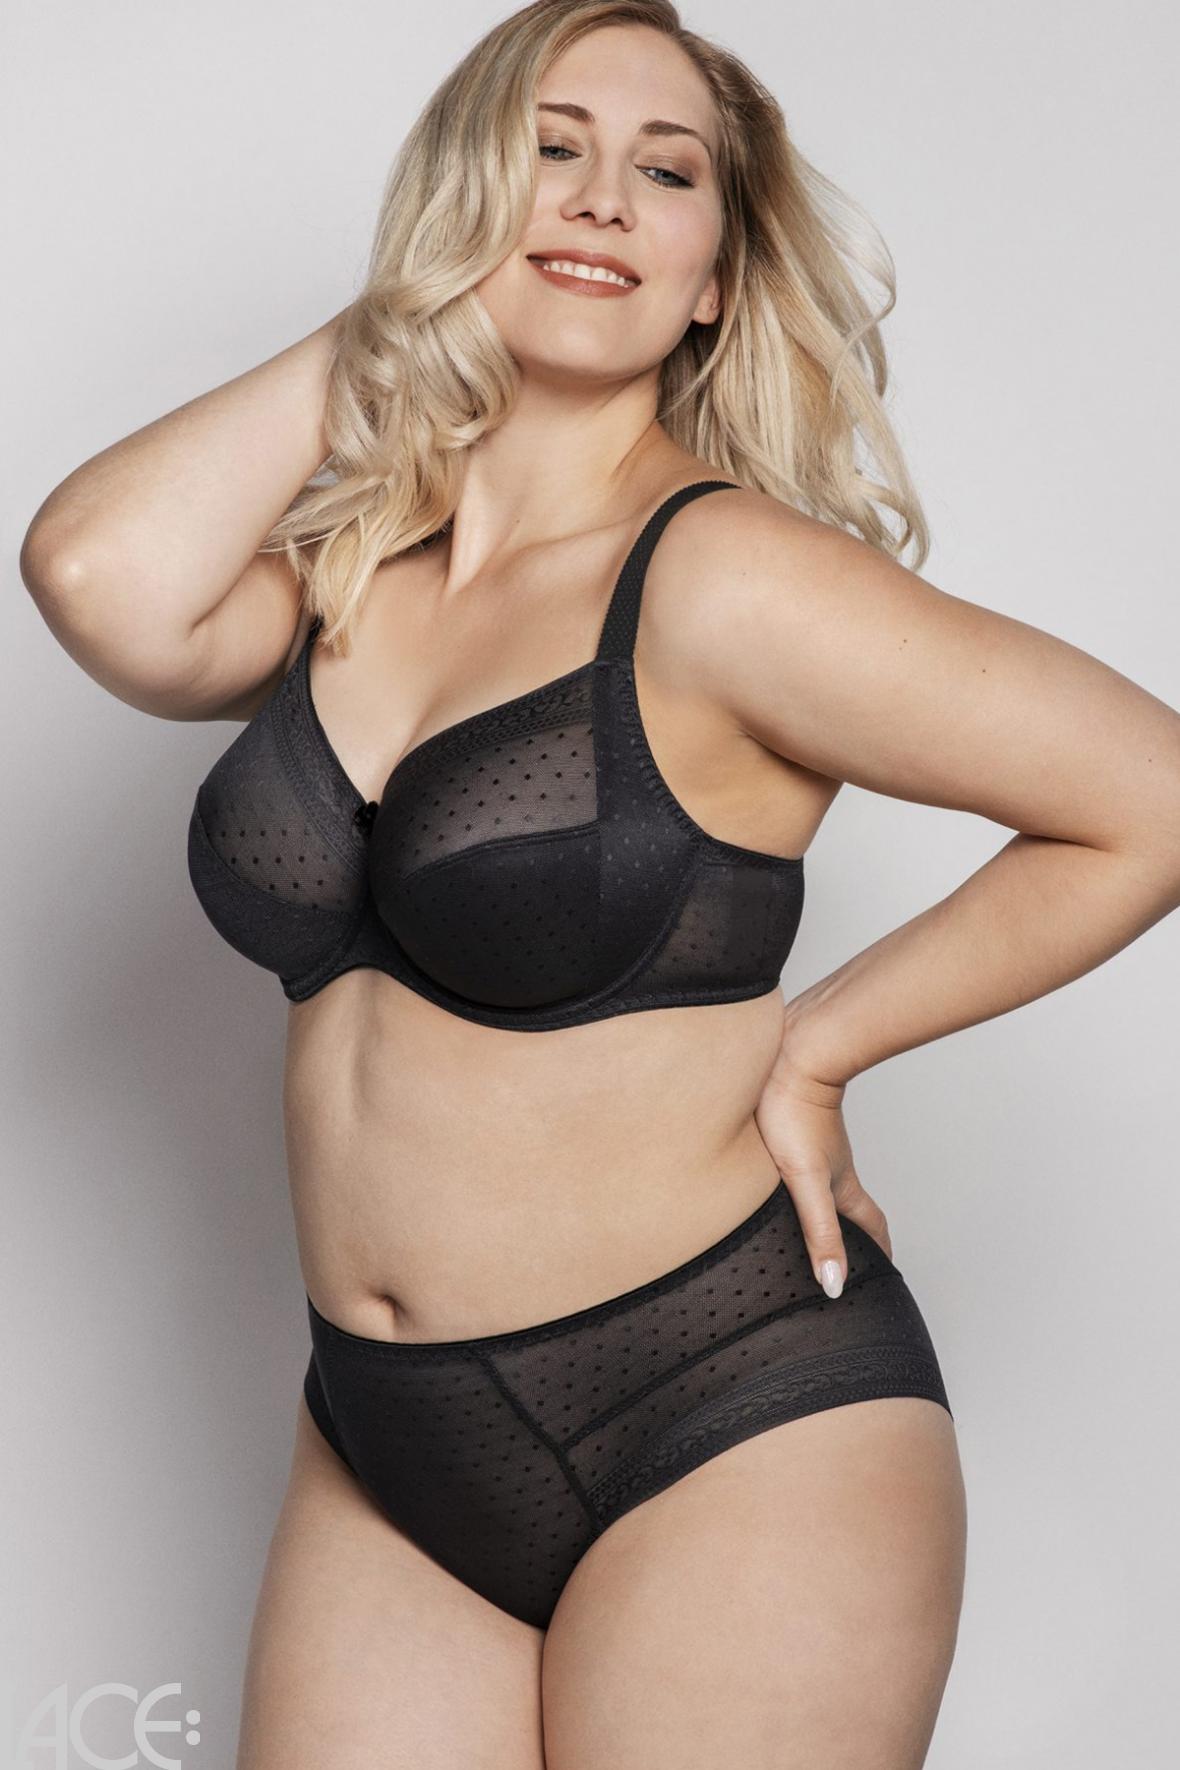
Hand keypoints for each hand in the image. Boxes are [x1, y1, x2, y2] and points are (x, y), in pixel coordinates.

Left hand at [753, 1048, 892, 1297]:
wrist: (789, 1053)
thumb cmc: (796, 1111)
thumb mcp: (806, 1181)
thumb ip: (820, 1229)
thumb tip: (836, 1282)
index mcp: (840, 1183)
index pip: (870, 1225)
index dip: (878, 1251)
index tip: (883, 1273)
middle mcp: (832, 1164)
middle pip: (849, 1205)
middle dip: (852, 1232)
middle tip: (848, 1256)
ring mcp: (814, 1143)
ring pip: (825, 1180)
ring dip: (823, 1204)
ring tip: (809, 1223)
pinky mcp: (792, 1123)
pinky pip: (799, 1158)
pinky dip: (795, 1178)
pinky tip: (773, 1177)